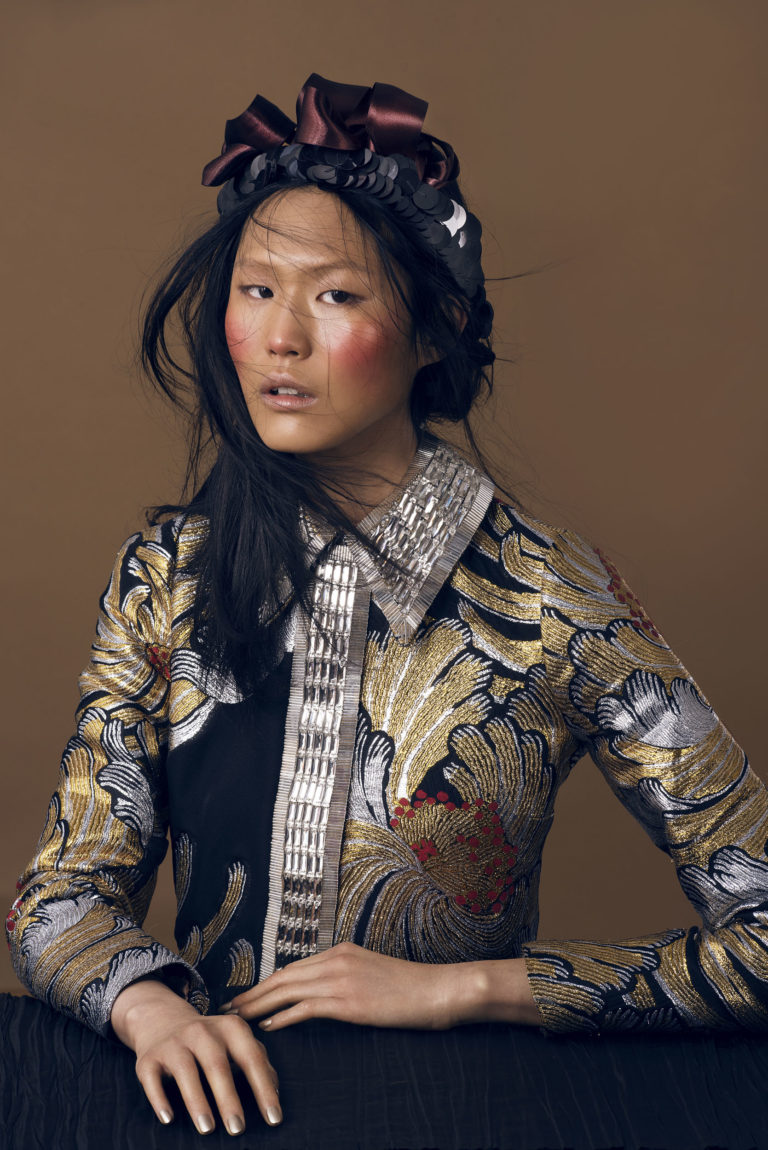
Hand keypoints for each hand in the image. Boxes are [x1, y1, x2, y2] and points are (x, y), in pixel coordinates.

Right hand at [111, 978, 281, 1135]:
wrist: (162, 1019)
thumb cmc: (210, 1040)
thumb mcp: (236, 1041)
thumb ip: (259, 1061)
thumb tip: (276, 1090)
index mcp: (230, 1027)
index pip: (251, 1058)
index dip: (263, 1089)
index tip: (274, 1118)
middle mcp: (202, 1031)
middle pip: (217, 1066)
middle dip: (228, 1098)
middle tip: (238, 1128)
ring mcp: (173, 1043)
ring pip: (185, 1071)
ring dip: (197, 1101)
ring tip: (207, 1128)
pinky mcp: (148, 1057)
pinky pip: (152, 1079)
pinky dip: (159, 1098)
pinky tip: (168, 1118)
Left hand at [223, 941, 537, 1031]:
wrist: (439, 989)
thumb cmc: (411, 988)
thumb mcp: (373, 974)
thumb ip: (348, 977)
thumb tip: (327, 995)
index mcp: (341, 951)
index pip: (293, 967)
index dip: (267, 982)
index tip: (248, 993)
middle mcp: (336, 959)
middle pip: (283, 976)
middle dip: (253, 992)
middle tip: (229, 1004)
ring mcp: (341, 979)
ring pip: (287, 990)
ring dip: (258, 1005)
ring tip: (237, 1017)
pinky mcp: (348, 1000)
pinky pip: (305, 1008)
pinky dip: (281, 1018)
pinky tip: (267, 1028)